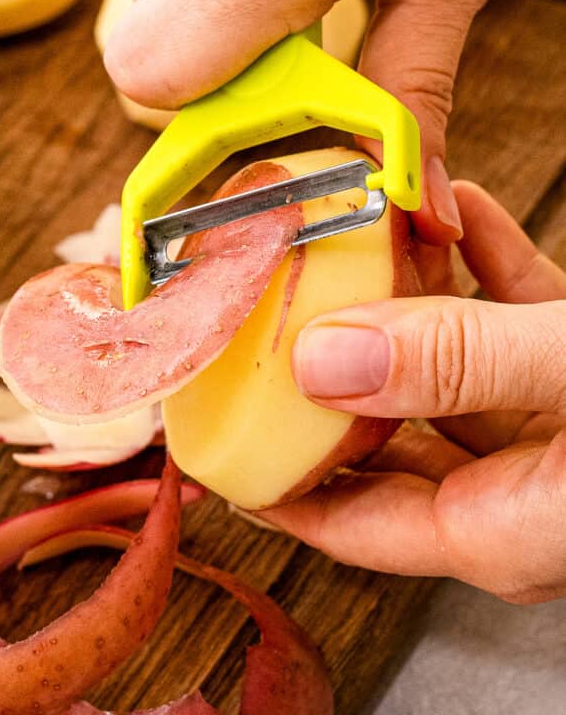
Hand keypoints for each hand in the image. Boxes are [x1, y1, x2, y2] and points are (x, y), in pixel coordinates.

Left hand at [261, 182, 565, 603]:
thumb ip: (461, 363)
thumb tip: (325, 358)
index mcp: (498, 526)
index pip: (344, 521)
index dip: (266, 477)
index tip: (206, 423)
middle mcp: (516, 487)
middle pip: (383, 432)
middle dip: (329, 361)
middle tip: (269, 306)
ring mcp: (549, 428)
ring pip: (447, 366)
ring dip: (407, 294)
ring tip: (357, 235)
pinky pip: (513, 321)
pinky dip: (483, 266)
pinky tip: (458, 211)